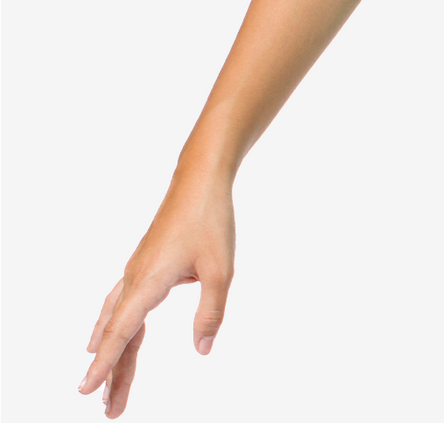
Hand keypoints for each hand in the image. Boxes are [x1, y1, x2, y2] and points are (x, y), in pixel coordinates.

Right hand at [78, 175, 234, 417]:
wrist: (199, 180)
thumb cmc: (210, 220)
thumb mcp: (221, 269)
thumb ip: (211, 311)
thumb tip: (202, 350)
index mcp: (150, 281)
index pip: (123, 331)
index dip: (105, 364)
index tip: (86, 391)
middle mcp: (136, 278)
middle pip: (117, 334)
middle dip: (111, 371)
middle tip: (108, 409)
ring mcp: (137, 270)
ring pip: (117, 319)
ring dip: (112, 352)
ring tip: (104, 384)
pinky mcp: (144, 264)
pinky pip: (121, 304)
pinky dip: (114, 327)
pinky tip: (108, 337)